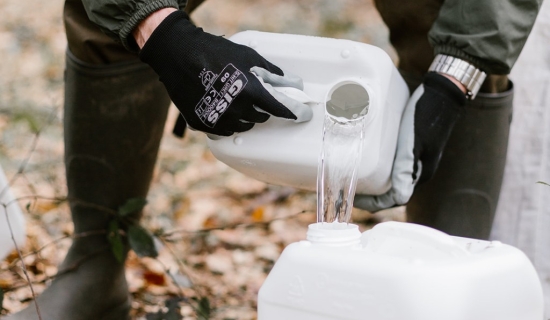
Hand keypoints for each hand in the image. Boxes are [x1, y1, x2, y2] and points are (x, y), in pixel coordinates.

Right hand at [137, 10, 310, 135]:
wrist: (178, 55)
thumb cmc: (214, 52)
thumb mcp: (248, 56)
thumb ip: (272, 72)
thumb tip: (292, 83)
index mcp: (250, 91)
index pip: (281, 109)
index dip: (295, 112)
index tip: (303, 115)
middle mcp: (236, 109)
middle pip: (262, 118)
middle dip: (262, 108)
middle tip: (251, 92)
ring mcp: (219, 119)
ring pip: (244, 125)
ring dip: (245, 115)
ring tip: (234, 97)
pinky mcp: (205, 125)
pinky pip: (226, 130)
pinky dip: (228, 121)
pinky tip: (222, 106)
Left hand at [354, 72, 465, 211]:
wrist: (442, 92)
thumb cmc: (426, 115)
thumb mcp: (414, 143)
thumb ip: (406, 169)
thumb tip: (400, 199)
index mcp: (419, 174)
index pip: (393, 200)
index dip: (371, 203)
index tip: (351, 199)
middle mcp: (417, 170)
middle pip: (390, 191)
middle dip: (368, 194)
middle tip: (347, 188)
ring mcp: (415, 159)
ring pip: (390, 178)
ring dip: (372, 182)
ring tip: (352, 177)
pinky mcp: (411, 148)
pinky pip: (391, 164)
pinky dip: (378, 167)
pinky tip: (366, 158)